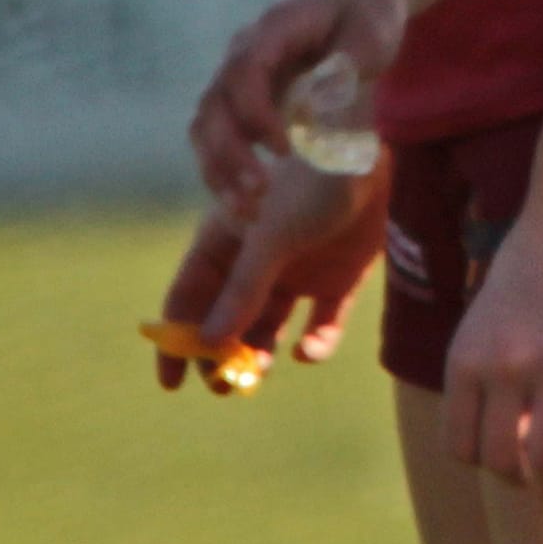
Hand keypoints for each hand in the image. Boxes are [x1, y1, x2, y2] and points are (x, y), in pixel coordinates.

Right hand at [153, 152, 390, 392]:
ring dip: (262, 351)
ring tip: (260, 371)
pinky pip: (322, 323)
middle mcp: (259, 261)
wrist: (370, 158)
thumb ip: (242, 290)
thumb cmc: (310, 185)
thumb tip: (207, 343)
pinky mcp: (338, 279)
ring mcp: (299, 271)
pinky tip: (308, 349)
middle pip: (228, 317)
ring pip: (271, 325)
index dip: (177, 337)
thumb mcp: (269, 237)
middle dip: (222, 352)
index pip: (190, 295)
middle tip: (224, 385)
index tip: (172, 383)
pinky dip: (316, 342)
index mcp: (228, 241)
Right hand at [190, 0, 402, 219]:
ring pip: (207, 125)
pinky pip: (218, 137)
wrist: (358, 1)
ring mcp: (238, 76)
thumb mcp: (372, 35)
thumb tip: (319, 102)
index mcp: (274, 29)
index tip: (284, 150)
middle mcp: (244, 51)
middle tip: (261, 194)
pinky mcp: (242, 99)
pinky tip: (245, 205)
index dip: (256, 114)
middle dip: (230, 153)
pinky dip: (224, 171)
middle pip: (214, 104)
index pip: (245, 72)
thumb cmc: (367, 17)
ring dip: (219, 170)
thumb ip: (346, 64)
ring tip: (249, 211)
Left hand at [440, 197, 542, 516]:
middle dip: (518, 483)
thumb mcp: (487, 315)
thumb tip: (498, 423)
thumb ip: (486, 368)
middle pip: (501, 459)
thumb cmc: (534, 258)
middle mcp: (501, 366)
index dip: (482, 462)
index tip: (505, 461)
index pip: (460, 445)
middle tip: (539, 487)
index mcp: (466, 358)